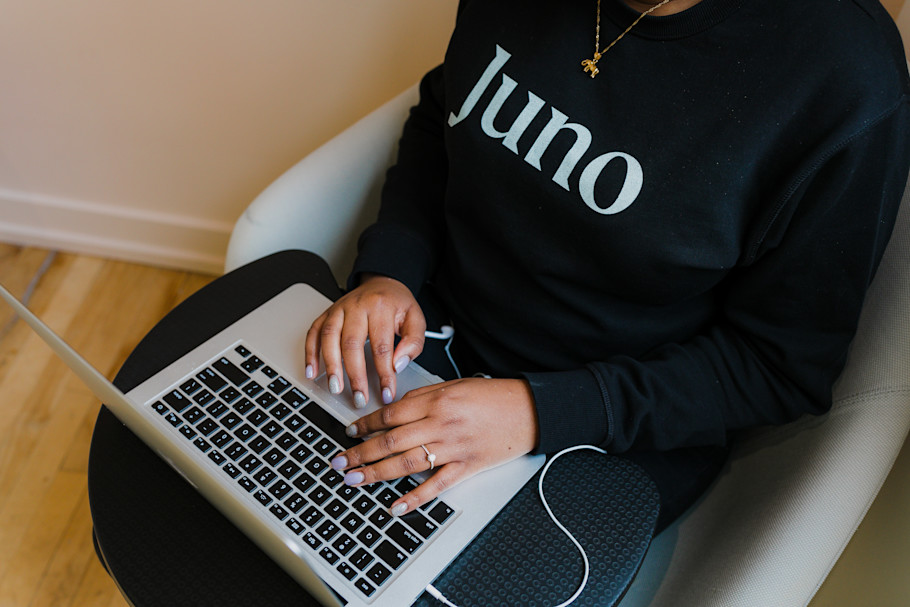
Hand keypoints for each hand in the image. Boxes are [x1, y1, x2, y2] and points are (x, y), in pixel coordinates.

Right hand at [305, 274, 425, 407]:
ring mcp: (339, 309)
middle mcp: (357, 307)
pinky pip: (313, 332)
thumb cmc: (397, 304)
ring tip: (335, 387)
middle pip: (352, 344)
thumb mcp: (416, 318)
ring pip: (329, 337)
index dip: (384, 374)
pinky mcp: (327, 313)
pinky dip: (310, 353)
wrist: (381, 282)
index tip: (386, 393)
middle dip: (355, 375)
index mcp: (381, 307)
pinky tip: (311, 371)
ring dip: (331, 365)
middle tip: (359, 398)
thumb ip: (413, 342)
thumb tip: (399, 364)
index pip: (382, 347)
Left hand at [329, 378, 539, 515]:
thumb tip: (393, 411)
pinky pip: (436, 485)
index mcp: (436, 400)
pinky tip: (395, 506)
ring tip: (354, 480)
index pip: (390, 414)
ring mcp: (454, 447)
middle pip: (390, 440)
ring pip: (406, 462)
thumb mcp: (455, 386)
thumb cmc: (494, 396)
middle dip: (359, 453)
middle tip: (338, 462)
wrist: (530, 410)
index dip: (365, 425)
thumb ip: (425, 397)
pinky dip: (414, 498)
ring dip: (375, 473)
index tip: (349, 433)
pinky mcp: (468, 467)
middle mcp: (441, 423)